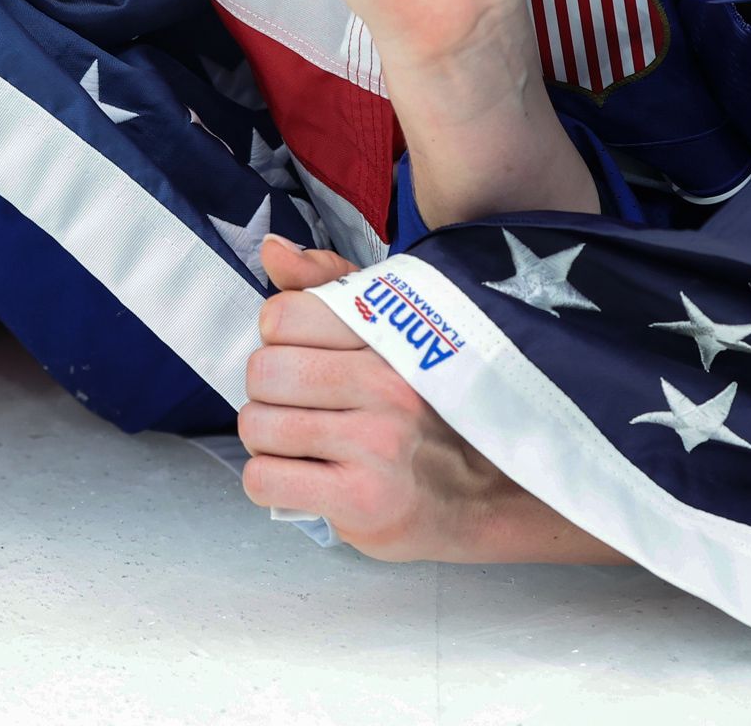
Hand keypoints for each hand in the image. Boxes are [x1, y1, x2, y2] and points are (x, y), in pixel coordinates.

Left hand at [238, 239, 618, 564]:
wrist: (493, 491)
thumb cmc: (435, 407)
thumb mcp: (399, 328)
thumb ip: (330, 284)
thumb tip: (272, 249)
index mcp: (393, 334)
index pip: (284, 315)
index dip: (279, 338)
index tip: (302, 355)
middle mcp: (386, 384)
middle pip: (264, 372)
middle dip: (269, 392)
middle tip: (299, 405)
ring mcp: (375, 444)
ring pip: (257, 426)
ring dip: (269, 439)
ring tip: (303, 442)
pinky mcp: (362, 501)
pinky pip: (265, 480)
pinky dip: (270, 481)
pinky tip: (303, 477)